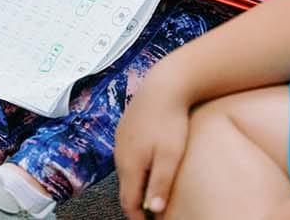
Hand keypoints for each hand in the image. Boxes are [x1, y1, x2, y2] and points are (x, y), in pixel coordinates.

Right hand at [115, 66, 192, 218]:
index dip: (137, 216)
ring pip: (127, 169)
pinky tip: (150, 160)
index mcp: (129, 164)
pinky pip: (128, 153)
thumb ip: (160, 184)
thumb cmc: (170, 120)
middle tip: (152, 210)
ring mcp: (121, 139)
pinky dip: (137, 164)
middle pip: (127, 186)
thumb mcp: (170, 155)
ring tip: (152, 187)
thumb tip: (152, 210)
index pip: (128, 201)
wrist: (164, 83)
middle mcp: (120, 153)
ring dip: (137, 181)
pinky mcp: (125, 127)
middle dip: (137, 200)